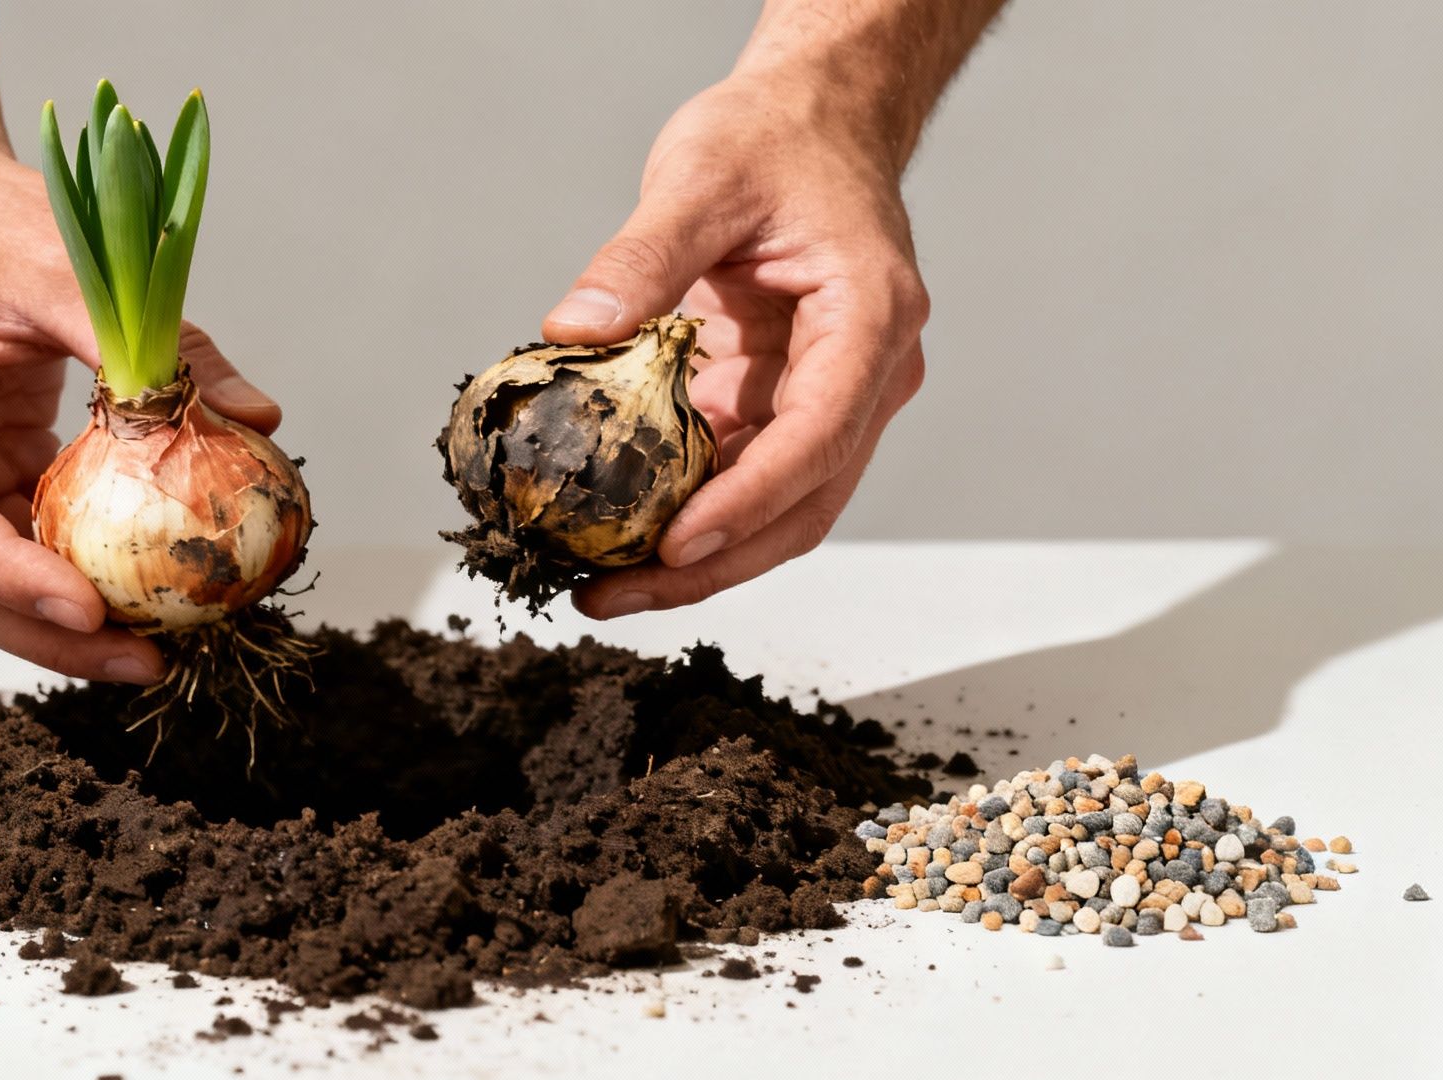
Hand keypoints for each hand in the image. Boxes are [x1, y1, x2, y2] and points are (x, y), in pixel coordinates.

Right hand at [0, 147, 279, 681]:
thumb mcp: (68, 265)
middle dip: (49, 634)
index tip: (90, 608)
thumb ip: (157, 342)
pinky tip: (142, 596)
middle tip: (146, 660)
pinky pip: (18, 551)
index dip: (12, 575)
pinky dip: (76, 578)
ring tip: (157, 650)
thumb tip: (257, 417)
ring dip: (65, 626)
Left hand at [542, 74, 929, 618]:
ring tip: (601, 586)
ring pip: (776, 508)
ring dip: (694, 557)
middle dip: (710, 564)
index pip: (818, 437)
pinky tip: (615, 533)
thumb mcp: (700, 177)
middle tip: (611, 596)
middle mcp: (866, 375)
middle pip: (803, 502)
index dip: (748, 501)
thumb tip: (572, 329)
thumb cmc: (777, 139)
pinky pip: (739, 476)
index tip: (677, 545)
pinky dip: (682, 510)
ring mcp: (830, 397)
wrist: (815, 119)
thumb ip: (639, 257)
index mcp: (871, 320)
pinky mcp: (783, 404)